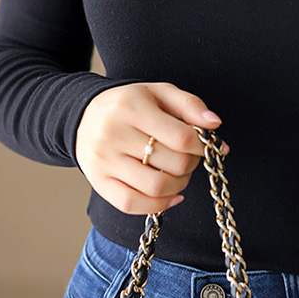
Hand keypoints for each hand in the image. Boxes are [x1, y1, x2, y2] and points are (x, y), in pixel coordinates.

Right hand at [74, 81, 229, 214]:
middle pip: (173, 163)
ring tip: (180, 174)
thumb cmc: (129, 104)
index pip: (181, 137)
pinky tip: (171, 195)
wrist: (83, 115)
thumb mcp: (159, 92)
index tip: (207, 145)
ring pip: (156, 187)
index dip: (202, 146)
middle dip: (192, 164)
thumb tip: (214, 124)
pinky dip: (159, 205)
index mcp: (132, 108)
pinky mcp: (99, 182)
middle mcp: (114, 134)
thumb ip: (189, 104)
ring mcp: (105, 161)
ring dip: (179, 185)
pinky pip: (132, 204)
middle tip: (190, 157)